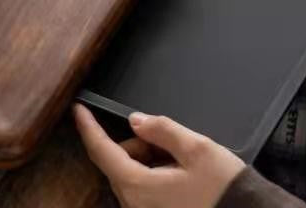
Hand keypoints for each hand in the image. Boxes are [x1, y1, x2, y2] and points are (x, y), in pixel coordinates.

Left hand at [73, 104, 243, 207]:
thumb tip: (136, 121)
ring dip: (149, 161)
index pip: (102, 150)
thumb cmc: (226, 191)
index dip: (88, 126)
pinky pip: (144, 190)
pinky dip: (156, 175)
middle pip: (120, 162)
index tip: (78, 109)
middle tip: (169, 141)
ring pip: (133, 175)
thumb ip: (161, 129)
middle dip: (138, 144)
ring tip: (182, 163)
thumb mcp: (196, 148)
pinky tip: (182, 176)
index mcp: (139, 188)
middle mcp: (136, 206)